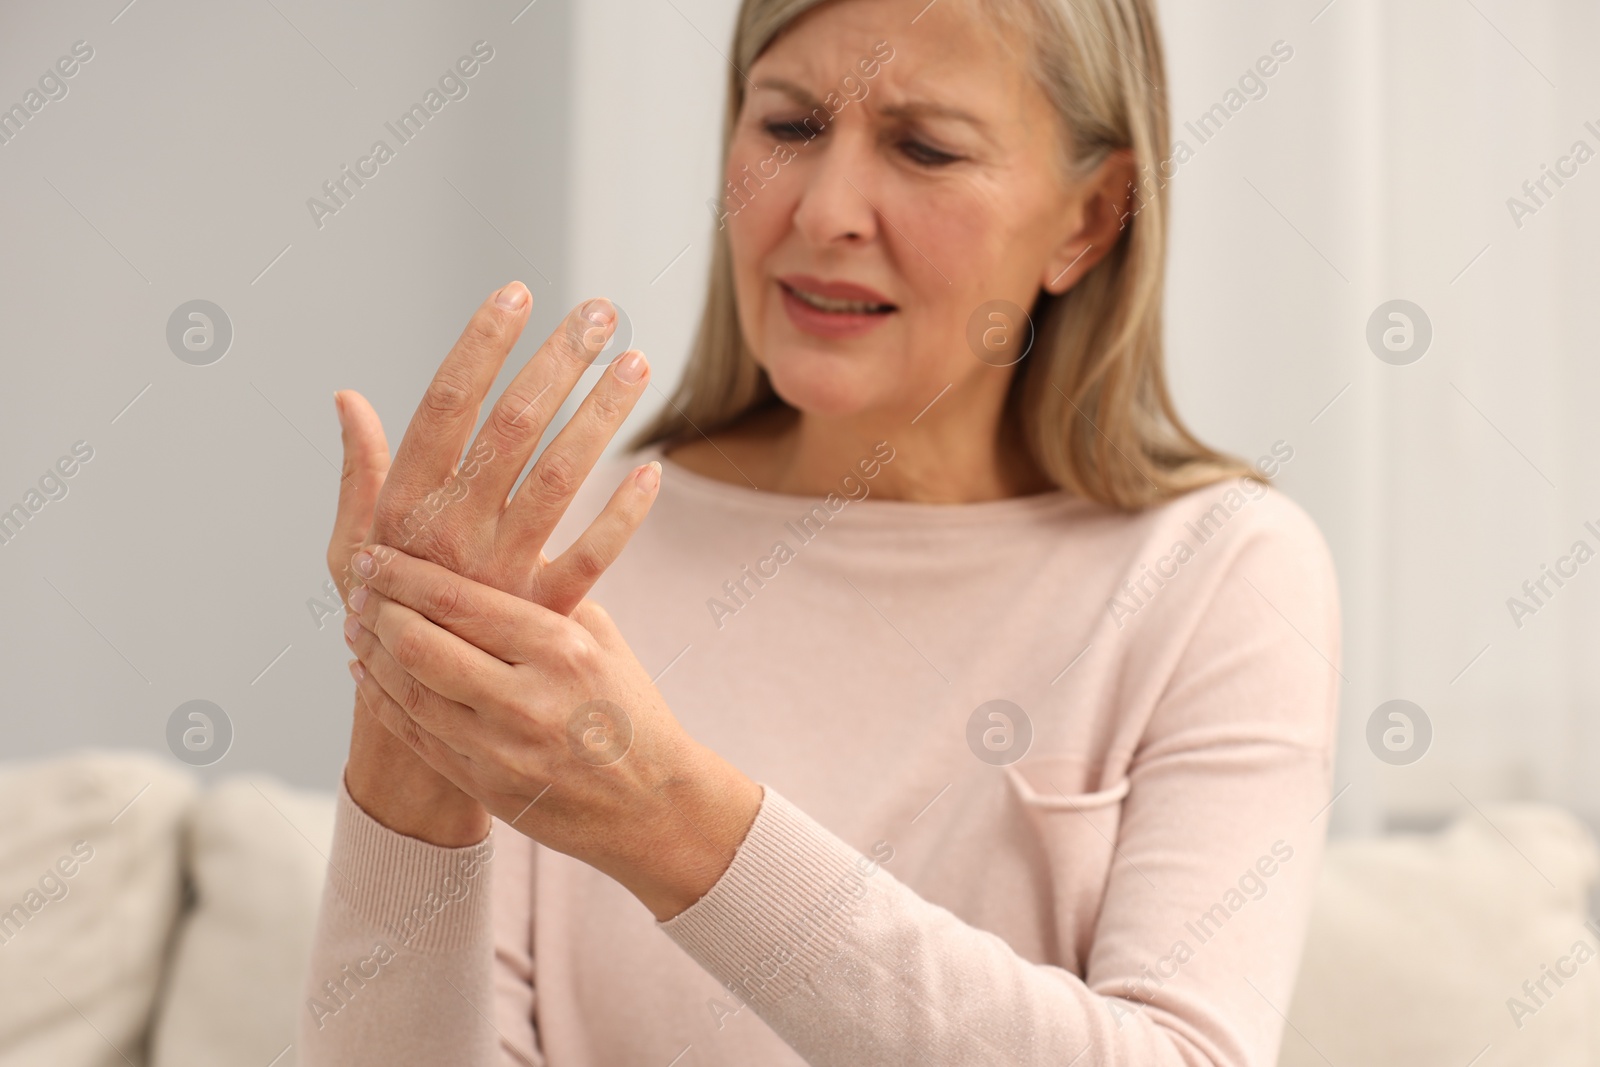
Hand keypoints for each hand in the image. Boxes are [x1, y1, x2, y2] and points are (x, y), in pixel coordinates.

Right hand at [329, 281, 656, 844]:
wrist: (411, 728)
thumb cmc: (377, 623)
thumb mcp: (348, 551)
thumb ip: (361, 475)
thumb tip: (349, 397)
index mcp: (403, 509)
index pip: (444, 407)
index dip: (481, 345)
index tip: (517, 292)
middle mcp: (451, 535)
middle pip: (513, 427)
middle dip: (558, 363)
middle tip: (601, 312)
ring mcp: (500, 577)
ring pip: (559, 478)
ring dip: (602, 417)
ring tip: (638, 364)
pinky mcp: (541, 618)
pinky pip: (592, 560)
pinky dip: (624, 517)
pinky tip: (654, 471)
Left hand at [344, 543, 763, 919]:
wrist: (652, 804)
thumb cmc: (629, 709)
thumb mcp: (600, 639)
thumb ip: (546, 594)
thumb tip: (492, 540)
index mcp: (560, 649)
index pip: (459, 601)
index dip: (404, 576)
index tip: (375, 555)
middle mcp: (526, 699)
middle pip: (420, 645)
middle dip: (377, 611)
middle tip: (358, 588)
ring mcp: (501, 749)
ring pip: (408, 692)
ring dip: (369, 654)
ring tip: (353, 625)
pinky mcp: (485, 786)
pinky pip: (415, 735)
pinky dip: (381, 700)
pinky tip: (367, 673)